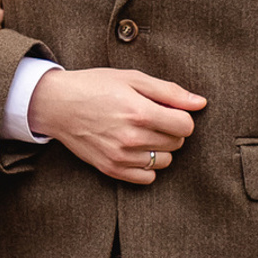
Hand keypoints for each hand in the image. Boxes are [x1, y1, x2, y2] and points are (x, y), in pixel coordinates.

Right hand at [26, 67, 206, 183]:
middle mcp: (131, 138)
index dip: (181, 116)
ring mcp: (121, 157)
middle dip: (170, 130)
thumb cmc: (95, 86)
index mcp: (140, 112)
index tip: (168, 110)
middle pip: (177, 143)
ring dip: (160, 148)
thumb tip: (200, 103)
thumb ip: (169, 91)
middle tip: (151, 118)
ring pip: (164, 161)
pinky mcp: (111, 169)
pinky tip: (135, 149)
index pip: (185, 126)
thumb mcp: (132, 78)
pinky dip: (147, 166)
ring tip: (142, 133)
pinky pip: (147, 178)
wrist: (57, 105)